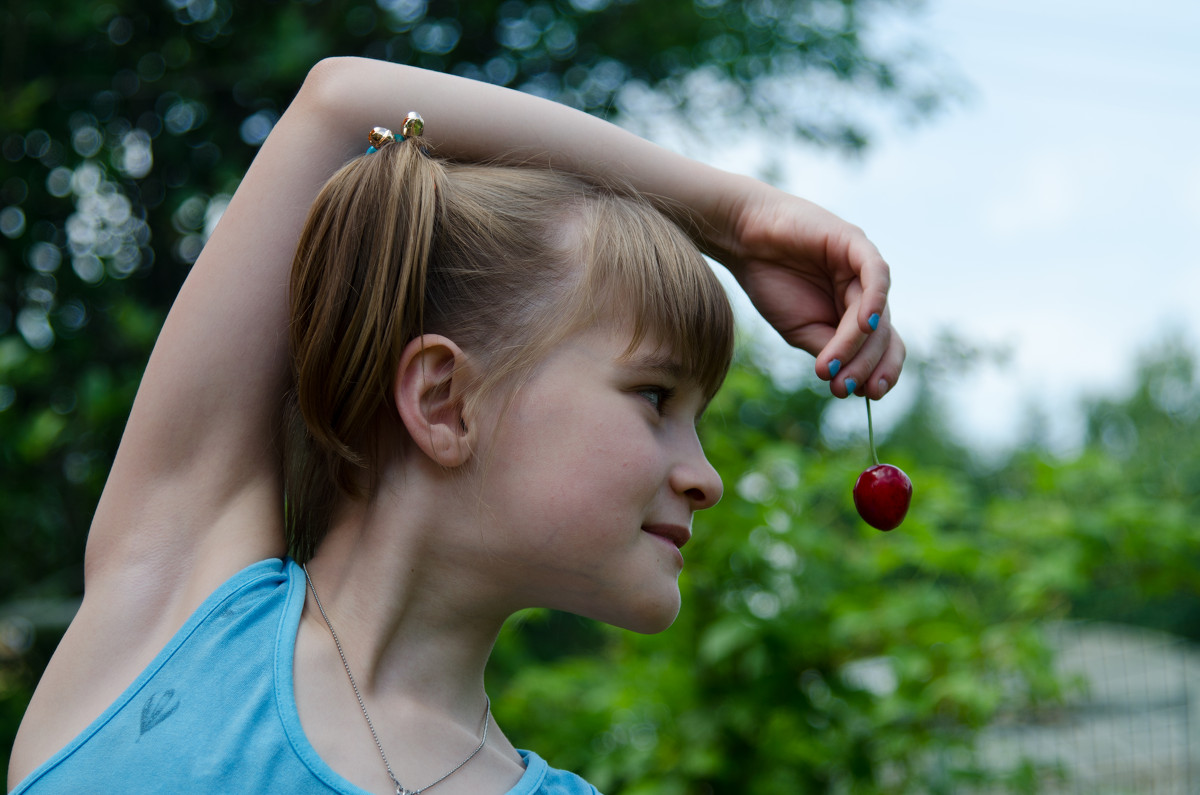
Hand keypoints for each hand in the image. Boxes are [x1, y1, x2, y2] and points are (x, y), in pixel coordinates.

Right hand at [716, 180, 904, 398]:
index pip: (881, 347)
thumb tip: (852, 383)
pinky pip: (876, 274)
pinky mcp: (855, 242)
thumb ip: (829, 350)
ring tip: (835, 370)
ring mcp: (862, 267)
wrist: (743, 241)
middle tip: (843, 388)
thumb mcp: (801, 330)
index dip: (878, 372)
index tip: (860, 396)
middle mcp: (865, 292)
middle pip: (883, 336)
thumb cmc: (770, 282)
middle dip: (866, 366)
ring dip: (859, 346)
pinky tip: (863, 324)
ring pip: (877, 314)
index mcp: (854, 314)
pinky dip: (874, 301)